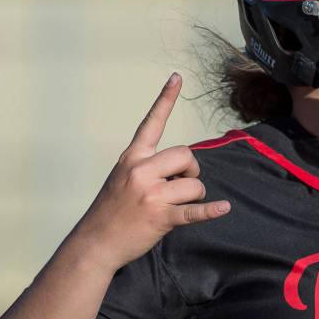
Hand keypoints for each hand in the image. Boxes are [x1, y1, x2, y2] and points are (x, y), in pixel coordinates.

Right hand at [73, 74, 230, 271]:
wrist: (95, 242)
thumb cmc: (112, 210)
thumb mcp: (122, 178)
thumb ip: (148, 167)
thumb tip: (181, 170)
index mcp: (132, 157)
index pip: (151, 123)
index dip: (165, 99)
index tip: (177, 77)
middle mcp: (141, 170)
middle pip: (186, 155)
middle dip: (191, 171)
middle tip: (182, 186)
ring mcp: (151, 194)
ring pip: (194, 184)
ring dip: (194, 195)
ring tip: (178, 205)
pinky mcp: (161, 217)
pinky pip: (193, 211)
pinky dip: (210, 211)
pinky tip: (223, 208)